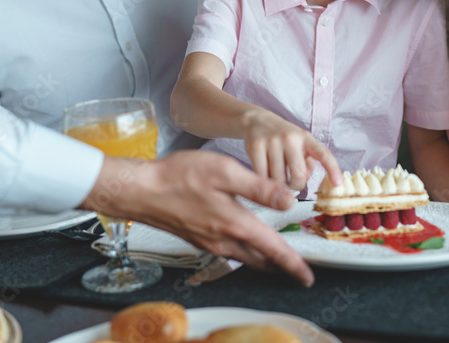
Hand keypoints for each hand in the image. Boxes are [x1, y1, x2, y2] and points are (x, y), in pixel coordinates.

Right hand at [84, 152, 314, 285]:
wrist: (141, 190)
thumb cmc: (180, 176)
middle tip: (298, 269)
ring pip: (245, 257)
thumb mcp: (226, 172)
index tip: (307, 276)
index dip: (293, 264)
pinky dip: (246, 251)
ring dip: (264, 259)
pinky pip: (230, 252)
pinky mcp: (199, 239)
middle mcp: (224, 240)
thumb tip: (289, 202)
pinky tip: (247, 240)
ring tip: (278, 257)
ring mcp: (210, 243)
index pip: (273, 250)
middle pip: (261, 259)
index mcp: (236, 224)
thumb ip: (260, 188)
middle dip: (281, 265)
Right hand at [242, 110, 341, 189]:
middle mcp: (291, 138)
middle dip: (296, 186)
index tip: (338, 184)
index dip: (333, 169)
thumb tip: (306, 178)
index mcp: (306, 138)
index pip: (323, 154)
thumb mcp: (300, 145)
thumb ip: (307, 162)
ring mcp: (272, 141)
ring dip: (277, 185)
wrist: (257, 121)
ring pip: (278, 180)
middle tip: (291, 183)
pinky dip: (263, 182)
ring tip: (276, 176)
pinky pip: (261, 177)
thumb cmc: (284, 139)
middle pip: (298, 176)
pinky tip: (264, 174)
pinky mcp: (255, 147)